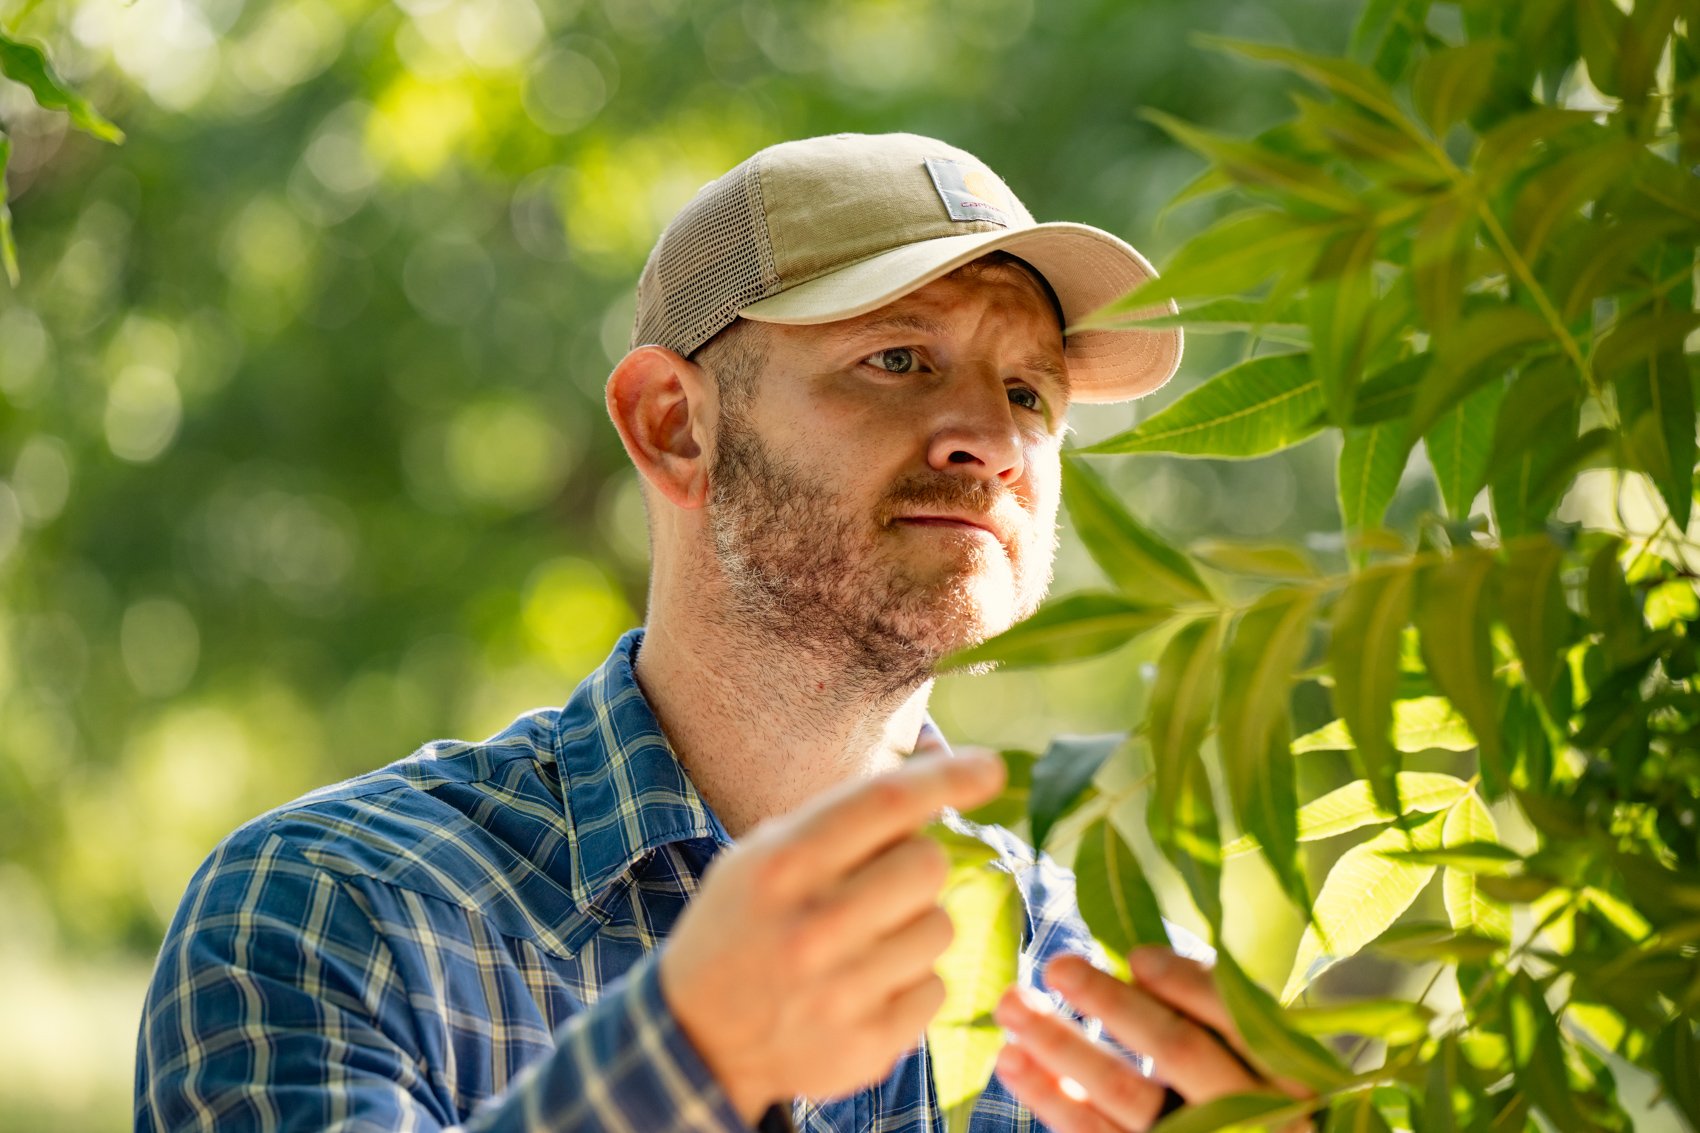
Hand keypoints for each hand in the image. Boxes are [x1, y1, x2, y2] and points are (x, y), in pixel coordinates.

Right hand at [657, 739, 1005, 1121]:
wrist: (697, 1040)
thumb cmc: (740, 928)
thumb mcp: (758, 859)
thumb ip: (835, 822)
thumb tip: (931, 781)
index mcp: (783, 865)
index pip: (886, 801)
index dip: (949, 777)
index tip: (989, 769)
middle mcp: (814, 926)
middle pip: (928, 864)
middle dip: (916, 864)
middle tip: (880, 883)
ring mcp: (843, 991)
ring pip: (940, 926)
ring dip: (915, 925)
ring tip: (865, 941)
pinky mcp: (868, 1045)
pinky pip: (935, 987)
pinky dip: (911, 982)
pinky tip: (866, 987)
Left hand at [992, 947, 1312, 1131]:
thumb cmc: (1247, 1090)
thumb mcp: (1259, 1052)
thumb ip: (1213, 1010)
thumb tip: (1137, 965)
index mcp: (1289, 1073)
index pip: (1237, 1020)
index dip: (1187, 986)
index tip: (1136, 957)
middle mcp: (1254, 1114)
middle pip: (1177, 1050)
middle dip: (1113, 1004)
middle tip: (1056, 965)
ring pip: (1127, 1095)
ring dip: (1063, 1047)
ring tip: (1012, 1006)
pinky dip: (1050, 1099)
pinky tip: (1014, 1063)